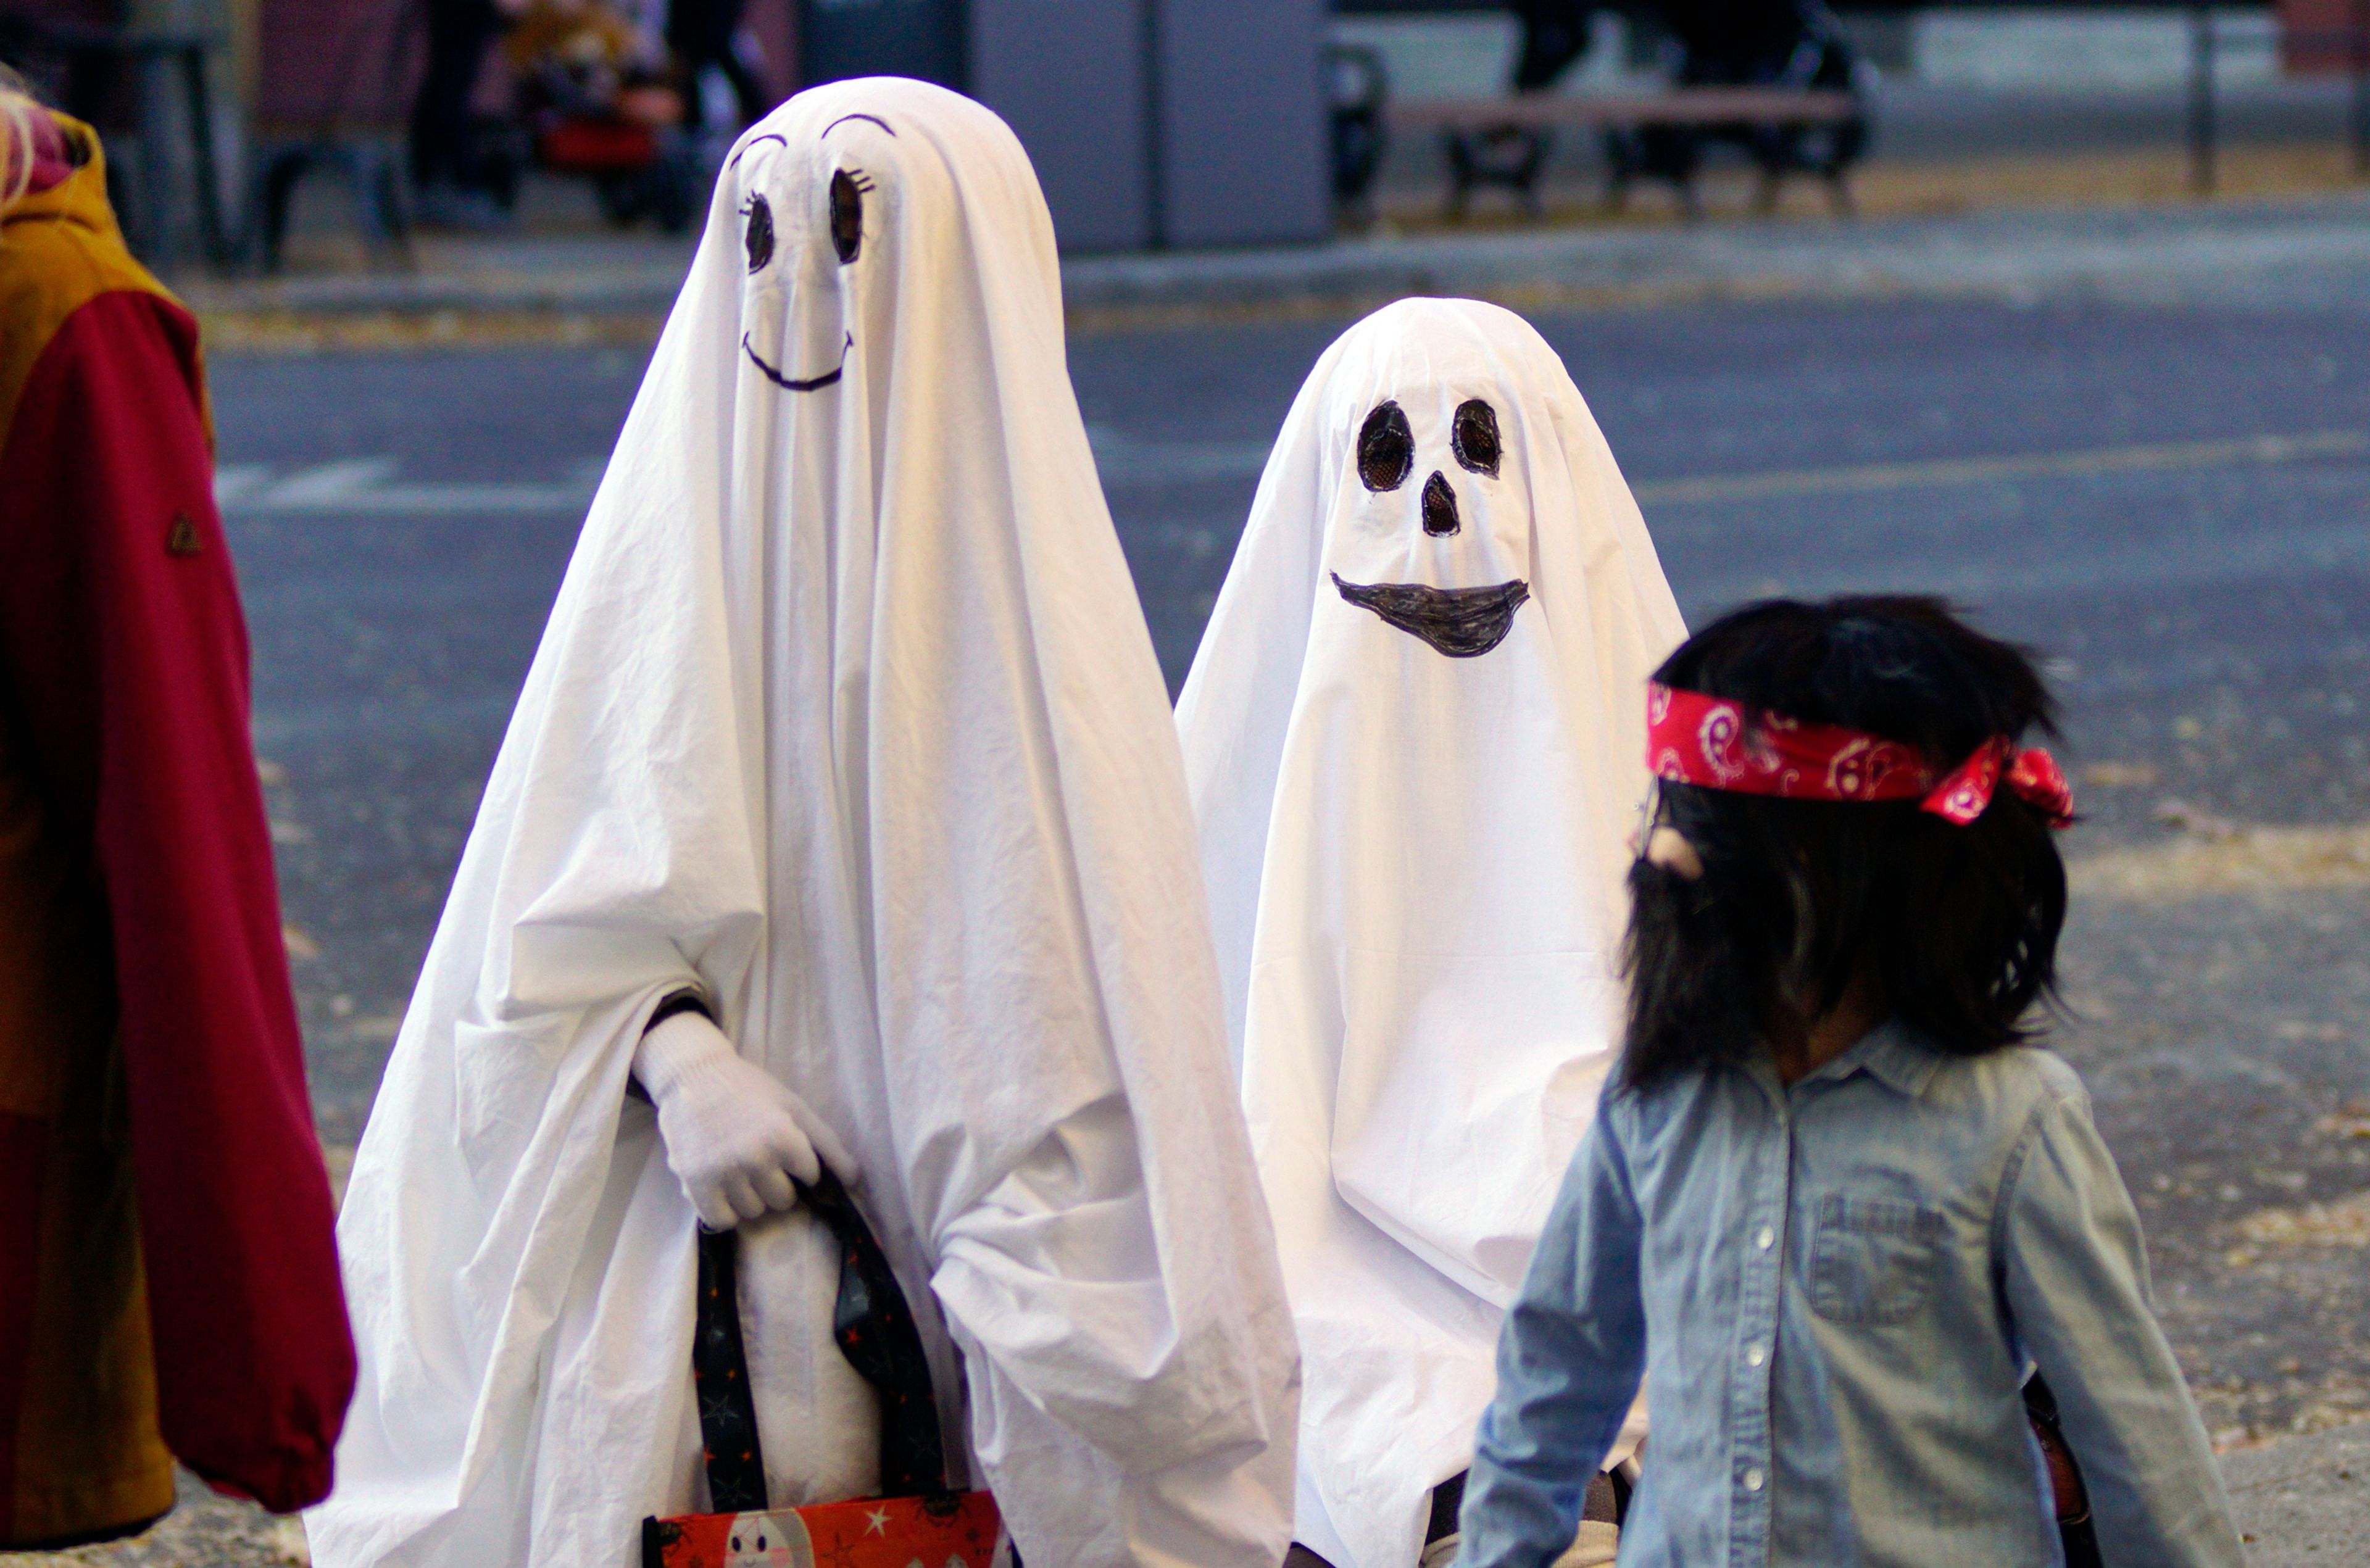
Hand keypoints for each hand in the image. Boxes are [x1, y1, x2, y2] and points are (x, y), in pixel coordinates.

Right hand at [633, 1010, 858, 1228]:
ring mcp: (723, 1173)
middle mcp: (754, 1158)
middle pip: (783, 1200)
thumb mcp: (794, 1107)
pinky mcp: (695, 1184)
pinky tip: (722, 1188)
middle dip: (777, 1183)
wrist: (692, 1075)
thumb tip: (855, 1180)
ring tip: (738, 1170)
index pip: (809, 1176)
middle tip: (759, 1159)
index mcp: (783, 1136)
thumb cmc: (749, 1089)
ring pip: (753, 1212)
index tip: (783, 1146)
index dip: (799, 1163)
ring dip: (750, 1197)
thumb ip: (827, 1143)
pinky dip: (724, 1211)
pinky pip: (720, 1220)